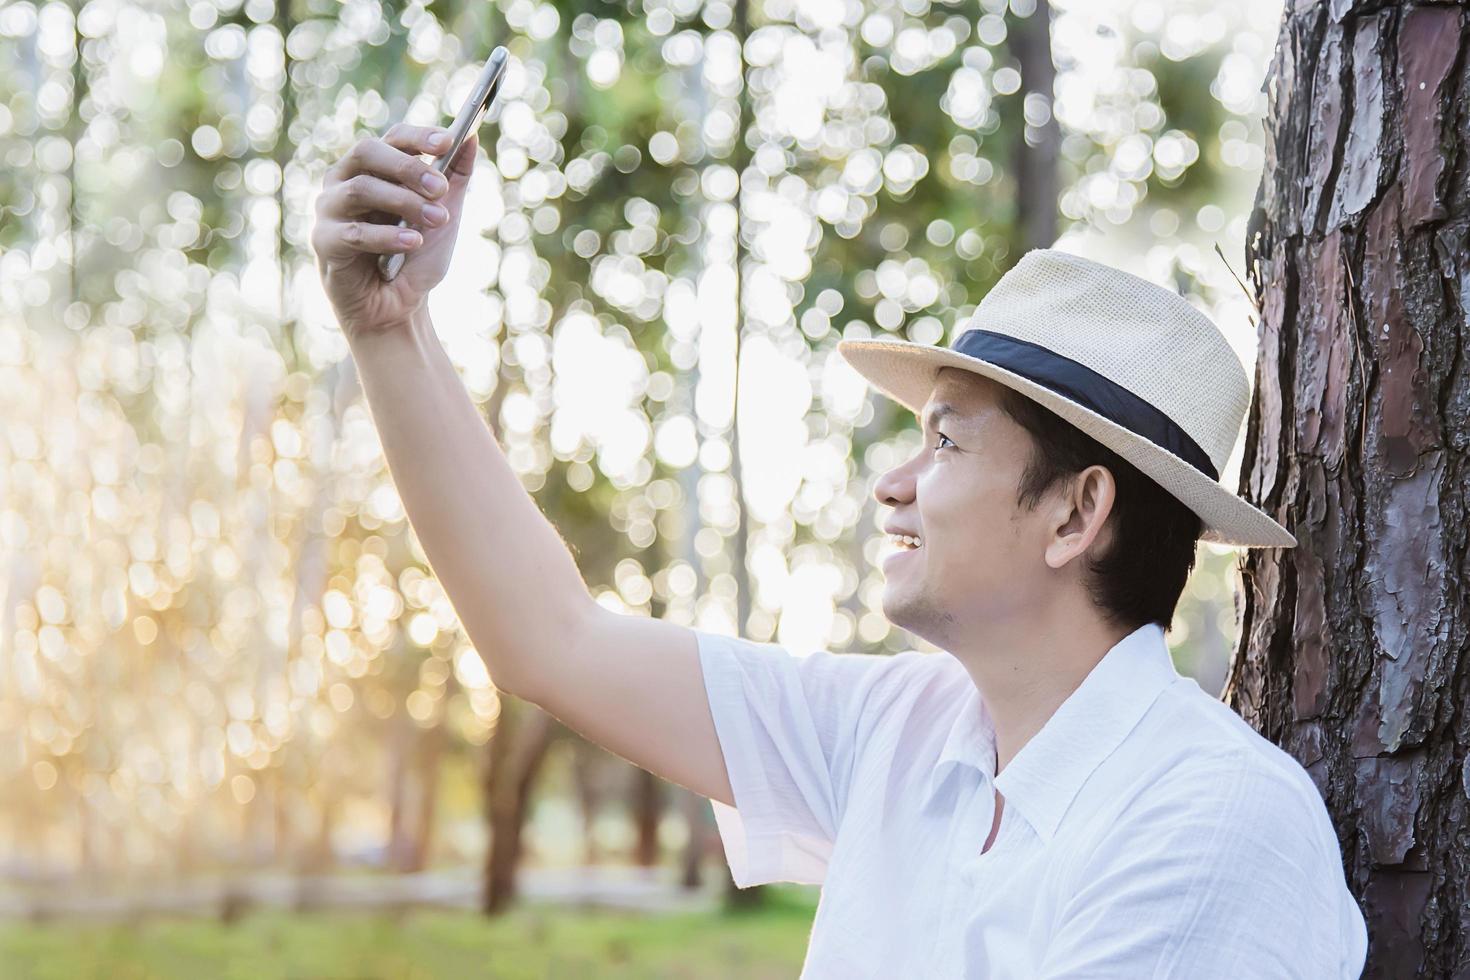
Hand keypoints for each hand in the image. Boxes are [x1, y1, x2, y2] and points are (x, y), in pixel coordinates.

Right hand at [311, 124, 477, 339]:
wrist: (400, 307)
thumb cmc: (416, 257)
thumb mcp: (445, 214)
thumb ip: (456, 177)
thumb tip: (471, 135)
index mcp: (374, 169)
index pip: (392, 138)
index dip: (418, 137)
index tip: (449, 141)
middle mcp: (345, 182)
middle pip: (367, 152)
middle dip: (408, 167)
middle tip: (441, 188)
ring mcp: (330, 210)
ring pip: (360, 189)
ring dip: (403, 202)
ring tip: (436, 220)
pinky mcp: (324, 242)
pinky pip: (354, 231)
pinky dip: (387, 236)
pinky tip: (413, 243)